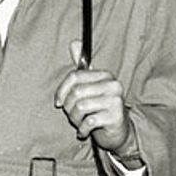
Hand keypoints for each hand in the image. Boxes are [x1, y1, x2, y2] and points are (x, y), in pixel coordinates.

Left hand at [56, 40, 138, 161]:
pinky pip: (88, 121)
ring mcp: (116, 100)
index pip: (74, 76)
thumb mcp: (88, 88)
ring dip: (75, 119)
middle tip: (74, 115)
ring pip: (80, 107)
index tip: (59, 103)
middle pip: (76, 92)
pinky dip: (82, 129)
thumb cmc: (98, 109)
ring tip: (81, 122)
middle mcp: (113, 84)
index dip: (61, 91)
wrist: (116, 132)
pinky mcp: (116, 116)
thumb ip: (80, 68)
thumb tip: (74, 42)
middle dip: (69, 108)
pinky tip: (85, 131)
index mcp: (105, 75)